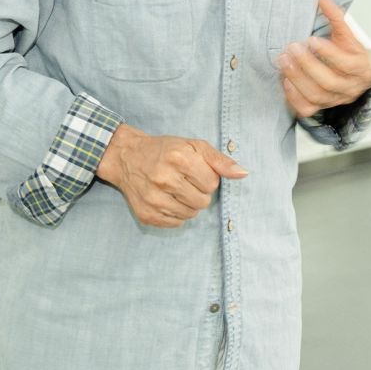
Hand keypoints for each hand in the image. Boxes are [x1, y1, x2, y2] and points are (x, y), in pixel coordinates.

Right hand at [94, 125, 246, 228]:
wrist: (127, 157)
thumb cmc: (165, 150)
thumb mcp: (193, 146)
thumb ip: (220, 160)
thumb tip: (243, 174)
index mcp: (179, 158)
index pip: (212, 184)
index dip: (207, 178)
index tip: (195, 172)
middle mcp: (164, 179)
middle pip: (203, 202)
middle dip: (199, 192)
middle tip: (185, 181)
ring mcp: (154, 199)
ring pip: (191, 214)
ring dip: (189, 204)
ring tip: (176, 190)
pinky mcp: (147, 214)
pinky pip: (176, 223)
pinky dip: (176, 214)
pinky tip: (167, 199)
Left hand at [276, 0, 370, 119]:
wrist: (353, 76)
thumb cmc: (350, 54)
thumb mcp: (347, 35)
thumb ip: (336, 17)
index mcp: (361, 68)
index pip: (346, 64)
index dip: (329, 53)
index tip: (312, 40)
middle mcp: (350, 87)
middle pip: (329, 81)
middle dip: (308, 65)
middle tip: (292, 48)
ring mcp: (336, 100)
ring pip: (316, 95)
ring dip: (297, 78)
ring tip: (284, 61)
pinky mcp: (322, 108)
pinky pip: (307, 108)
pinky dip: (294, 96)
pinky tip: (285, 81)